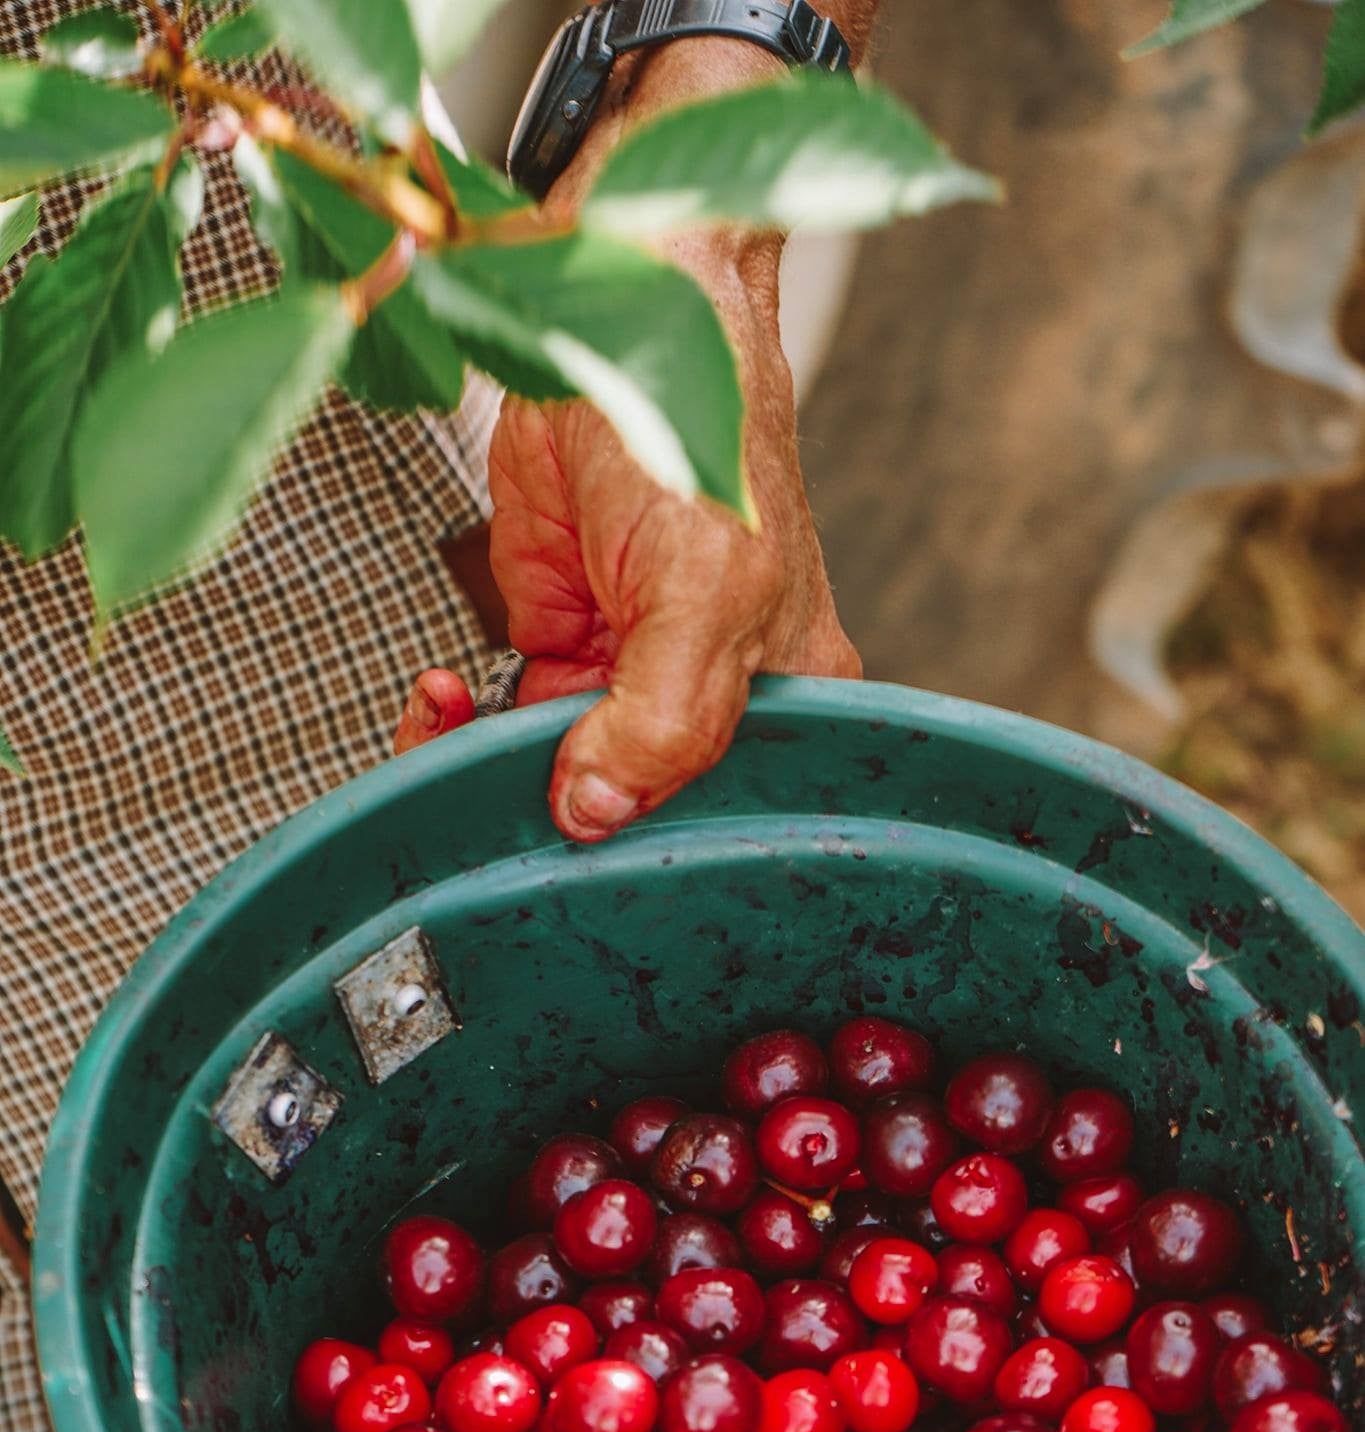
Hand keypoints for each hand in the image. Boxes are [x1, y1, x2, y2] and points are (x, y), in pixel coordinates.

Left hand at [394, 48, 859, 840]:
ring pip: (550, 778)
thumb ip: (662, 719)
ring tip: (437, 738)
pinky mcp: (556, 642)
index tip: (557, 857)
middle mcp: (704, 702)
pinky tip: (435, 700)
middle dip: (542, 823)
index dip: (637, 854)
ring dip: (478, 776)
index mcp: (781, 706)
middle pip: (626, 812)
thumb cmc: (696, 424)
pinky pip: (498, 726)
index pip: (716, 823)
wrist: (605, 303)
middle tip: (470, 817)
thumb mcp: (705, 589)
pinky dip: (451, 728)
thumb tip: (594, 814)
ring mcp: (625, 675)